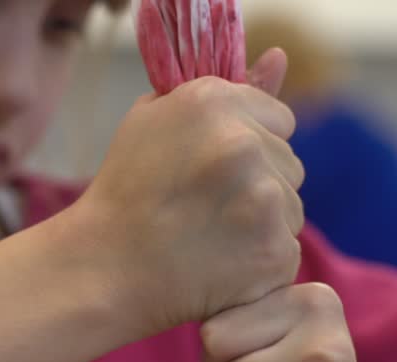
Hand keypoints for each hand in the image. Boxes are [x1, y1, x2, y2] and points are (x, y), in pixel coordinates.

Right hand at [70, 49, 304, 336]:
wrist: (105, 269)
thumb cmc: (127, 192)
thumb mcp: (156, 119)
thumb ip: (225, 89)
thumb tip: (281, 56)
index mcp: (214, 102)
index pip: (279, 118)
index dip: (249, 144)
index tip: (215, 170)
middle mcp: (244, 143)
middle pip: (289, 164)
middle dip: (259, 184)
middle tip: (206, 208)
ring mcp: (264, 199)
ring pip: (292, 209)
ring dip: (262, 224)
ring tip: (210, 238)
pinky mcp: (274, 250)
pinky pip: (286, 250)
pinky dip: (260, 263)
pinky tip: (220, 265)